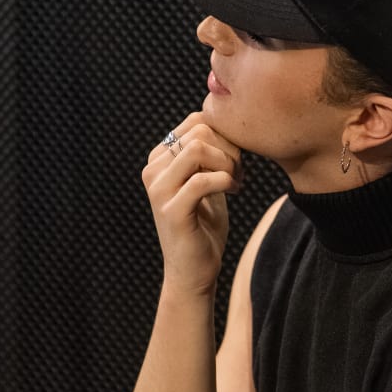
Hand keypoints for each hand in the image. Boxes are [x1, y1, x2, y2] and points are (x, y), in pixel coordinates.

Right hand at [142, 112, 243, 294]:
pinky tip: (234, 192)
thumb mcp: (206, 180)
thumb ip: (210, 153)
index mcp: (159, 158)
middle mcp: (152, 170)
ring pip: (198, 149)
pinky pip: (203, 180)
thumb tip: (227, 122)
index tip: (235, 161)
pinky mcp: (171, 211)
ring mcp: (158, 190)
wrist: (194, 270)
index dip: (225, 135)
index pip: (196, 121)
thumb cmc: (203, 224)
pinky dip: (226, 182)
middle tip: (238, 173)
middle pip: (199, 131)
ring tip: (235, 181)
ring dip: (227, 164)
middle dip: (229, 149)